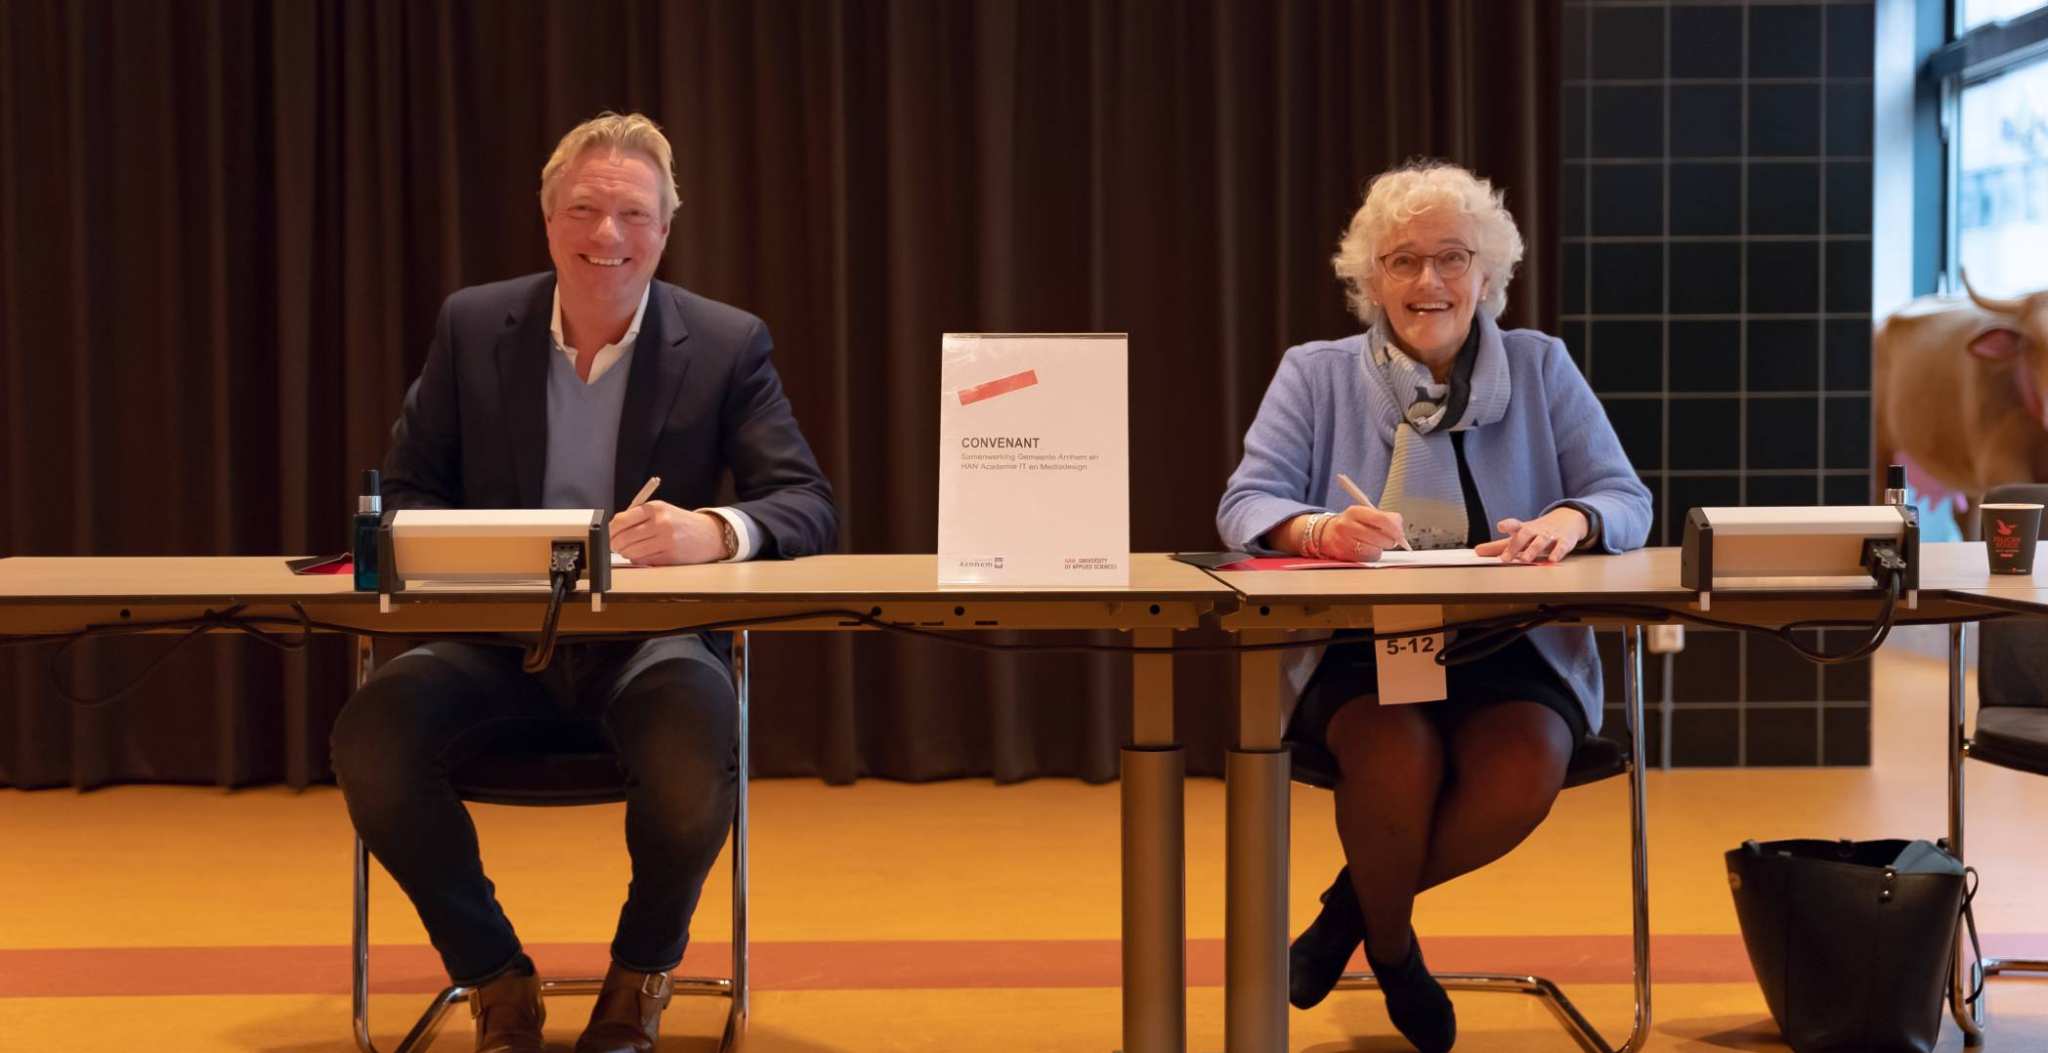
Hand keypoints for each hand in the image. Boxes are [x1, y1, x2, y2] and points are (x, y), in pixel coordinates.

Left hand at [609, 501, 726, 565]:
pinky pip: (644, 561)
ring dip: (627, 554)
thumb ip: (638, 517)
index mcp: (655, 508)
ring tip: (631, 550)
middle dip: (615, 545)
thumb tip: (613, 530)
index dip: (610, 531)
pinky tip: (646, 554)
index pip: (621, 520)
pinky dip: (640, 560)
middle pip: (623, 538)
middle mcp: (660, 523)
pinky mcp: (670, 556)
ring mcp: (666, 541)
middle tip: (616, 546)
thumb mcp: (662, 511)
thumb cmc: (681, 523)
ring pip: (631, 552)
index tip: (608, 535)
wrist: (710, 534)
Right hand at [1324, 505, 1405, 561]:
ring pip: (1374, 550)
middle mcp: (1347, 525)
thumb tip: (1400, 528)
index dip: (1394, 528)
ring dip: (1380, 549)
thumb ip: (1385, 517)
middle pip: (1379, 537)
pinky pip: (1367, 559)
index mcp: (1355, 511)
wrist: (1325, 533)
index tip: (1400, 535)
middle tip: (1390, 541)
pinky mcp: (1343, 555)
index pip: (1380, 519)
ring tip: (1376, 544)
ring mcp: (1344, 541)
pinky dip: (1372, 556)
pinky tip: (1367, 550)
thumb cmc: (1352, 524)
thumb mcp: (1365, 514)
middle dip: (1390, 541)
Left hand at [1475, 508, 1588, 563]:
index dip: (1507, 525)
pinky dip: (1558, 552)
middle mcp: (1536, 531)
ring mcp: (1550, 535)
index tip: (1500, 526)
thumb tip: (1477, 551)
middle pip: (1525, 534)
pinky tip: (1553, 559)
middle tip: (1506, 558)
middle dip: (1516, 545)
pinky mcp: (1564, 541)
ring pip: (1541, 541)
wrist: (1566, 520)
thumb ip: (1498, 546)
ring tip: (1526, 558)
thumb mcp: (1518, 537)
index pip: (1513, 525)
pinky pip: (1561, 546)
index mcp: (1523, 529)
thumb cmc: (1536, 532)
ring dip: (1533, 549)